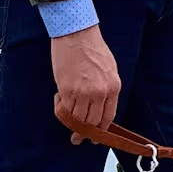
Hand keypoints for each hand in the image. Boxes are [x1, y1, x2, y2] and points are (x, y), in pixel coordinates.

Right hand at [51, 24, 120, 142]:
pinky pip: (63, 109)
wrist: (76, 33)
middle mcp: (100, 93)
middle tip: (77, 138)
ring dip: (70, 122)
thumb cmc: (92, 47)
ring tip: (64, 117)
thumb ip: (106, 89)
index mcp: (113, 87)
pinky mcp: (67, 90)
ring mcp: (83, 93)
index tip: (94, 136)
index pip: (107, 117)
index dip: (100, 130)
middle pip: (92, 123)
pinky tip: (58, 101)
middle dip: (84, 133)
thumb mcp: (109, 69)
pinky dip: (60, 109)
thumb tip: (99, 107)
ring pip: (77, 119)